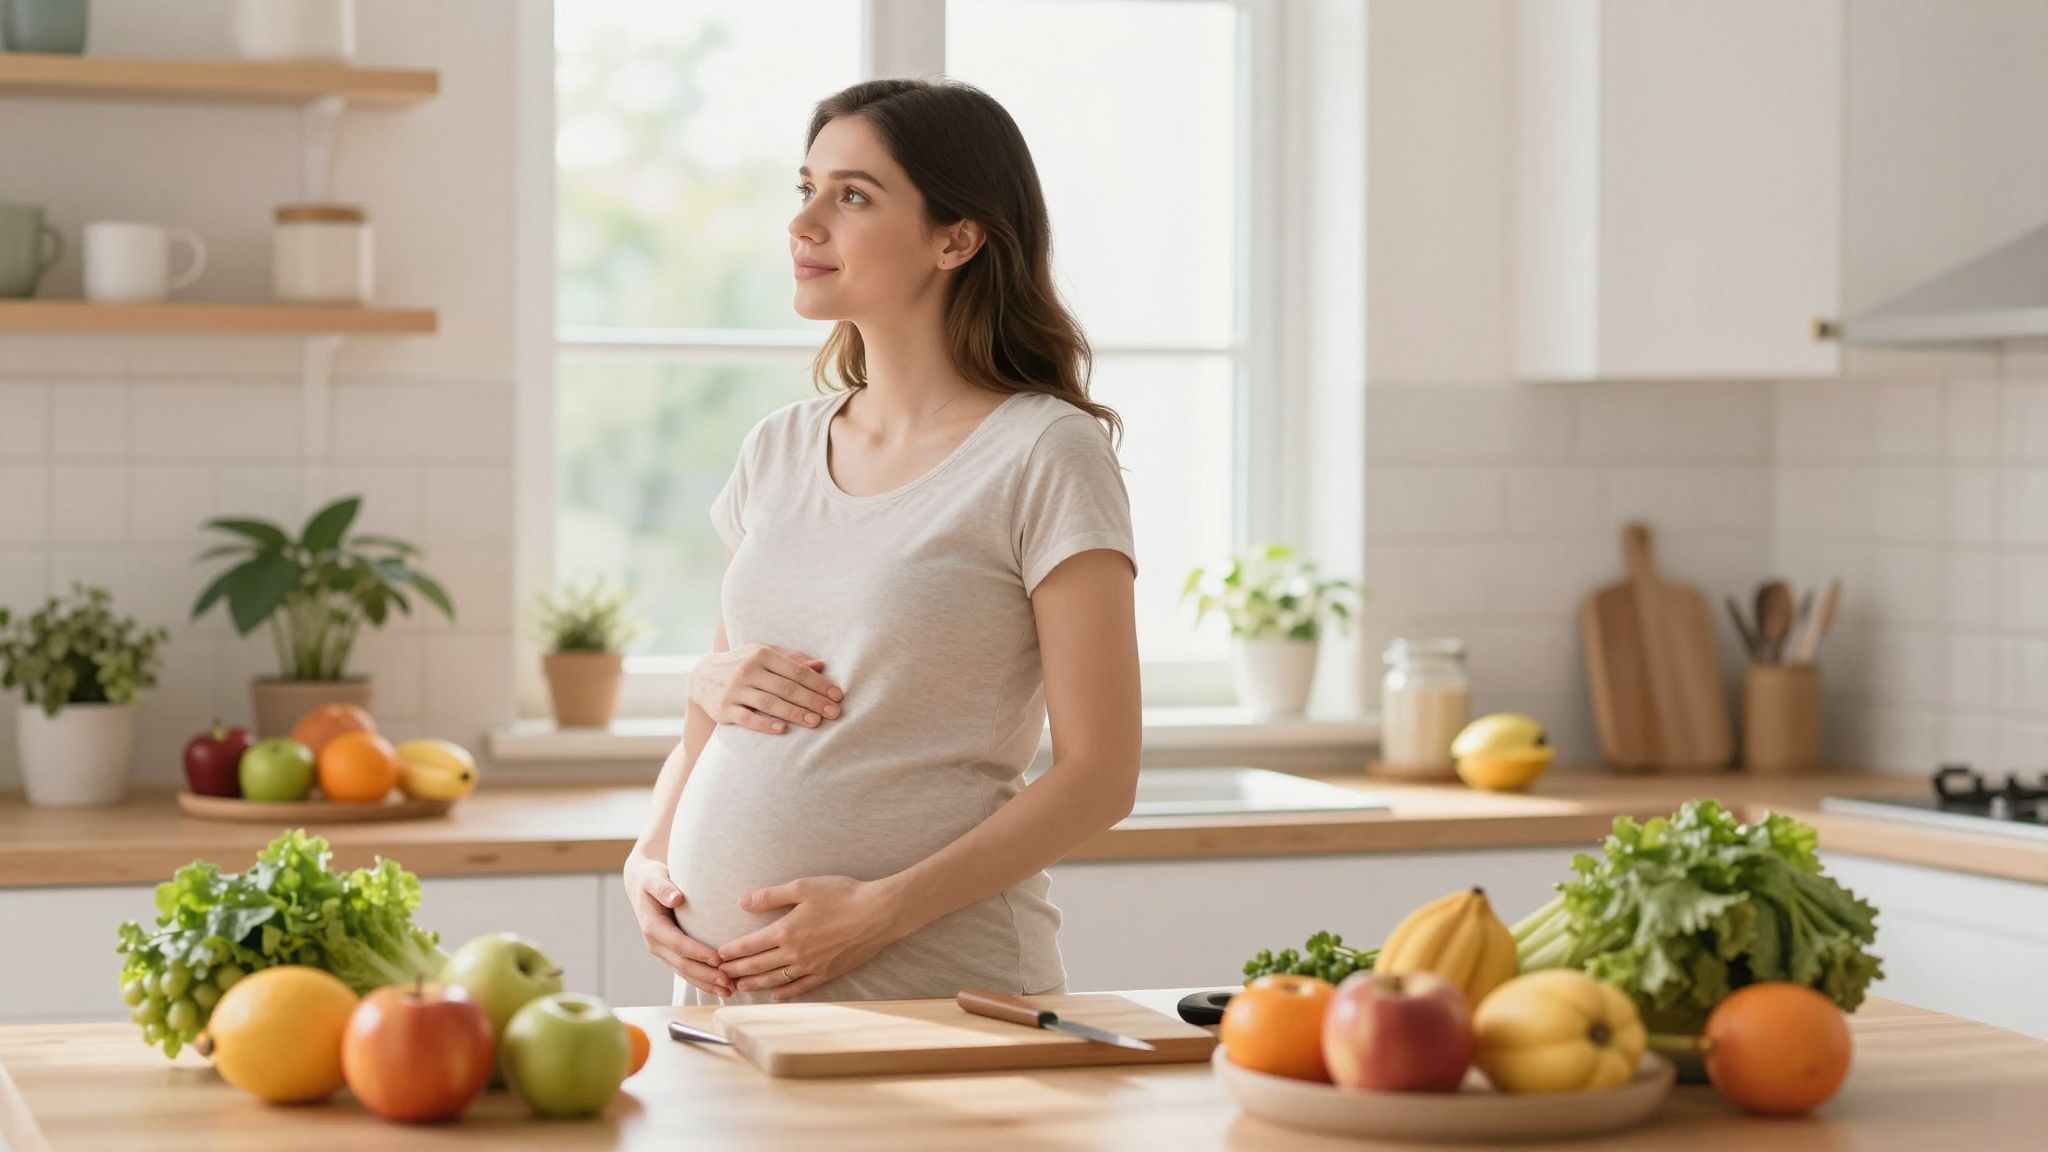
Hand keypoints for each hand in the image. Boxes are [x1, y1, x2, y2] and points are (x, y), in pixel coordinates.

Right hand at [622, 852, 732, 997]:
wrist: (642, 883)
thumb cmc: (651, 877)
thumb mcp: (654, 877)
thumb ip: (663, 888)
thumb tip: (676, 898)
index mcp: (653, 927)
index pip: (678, 944)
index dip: (698, 953)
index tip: (719, 959)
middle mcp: (656, 944)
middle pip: (683, 964)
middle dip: (706, 975)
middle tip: (730, 982)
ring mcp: (663, 951)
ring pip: (685, 973)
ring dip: (707, 983)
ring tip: (730, 990)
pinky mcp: (670, 954)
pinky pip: (686, 971)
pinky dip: (703, 981)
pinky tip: (720, 987)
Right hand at [688, 643, 844, 734]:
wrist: (702, 676)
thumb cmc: (744, 664)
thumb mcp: (765, 654)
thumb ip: (793, 660)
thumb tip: (821, 665)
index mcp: (762, 654)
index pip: (796, 670)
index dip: (819, 684)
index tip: (837, 695)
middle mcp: (748, 669)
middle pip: (786, 688)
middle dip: (813, 701)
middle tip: (834, 712)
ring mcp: (735, 689)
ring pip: (769, 703)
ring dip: (794, 713)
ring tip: (815, 722)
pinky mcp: (724, 708)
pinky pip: (747, 718)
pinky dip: (764, 724)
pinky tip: (782, 729)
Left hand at [716, 876, 910, 999]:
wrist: (878, 913)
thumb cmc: (842, 895)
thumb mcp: (803, 887)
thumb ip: (770, 896)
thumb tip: (742, 901)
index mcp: (785, 931)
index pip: (749, 946)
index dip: (731, 952)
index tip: (717, 956)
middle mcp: (794, 954)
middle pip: (757, 966)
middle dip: (736, 971)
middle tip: (720, 976)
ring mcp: (811, 967)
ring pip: (775, 980)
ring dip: (754, 984)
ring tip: (739, 988)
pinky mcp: (827, 973)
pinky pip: (800, 987)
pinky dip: (784, 993)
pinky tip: (775, 995)